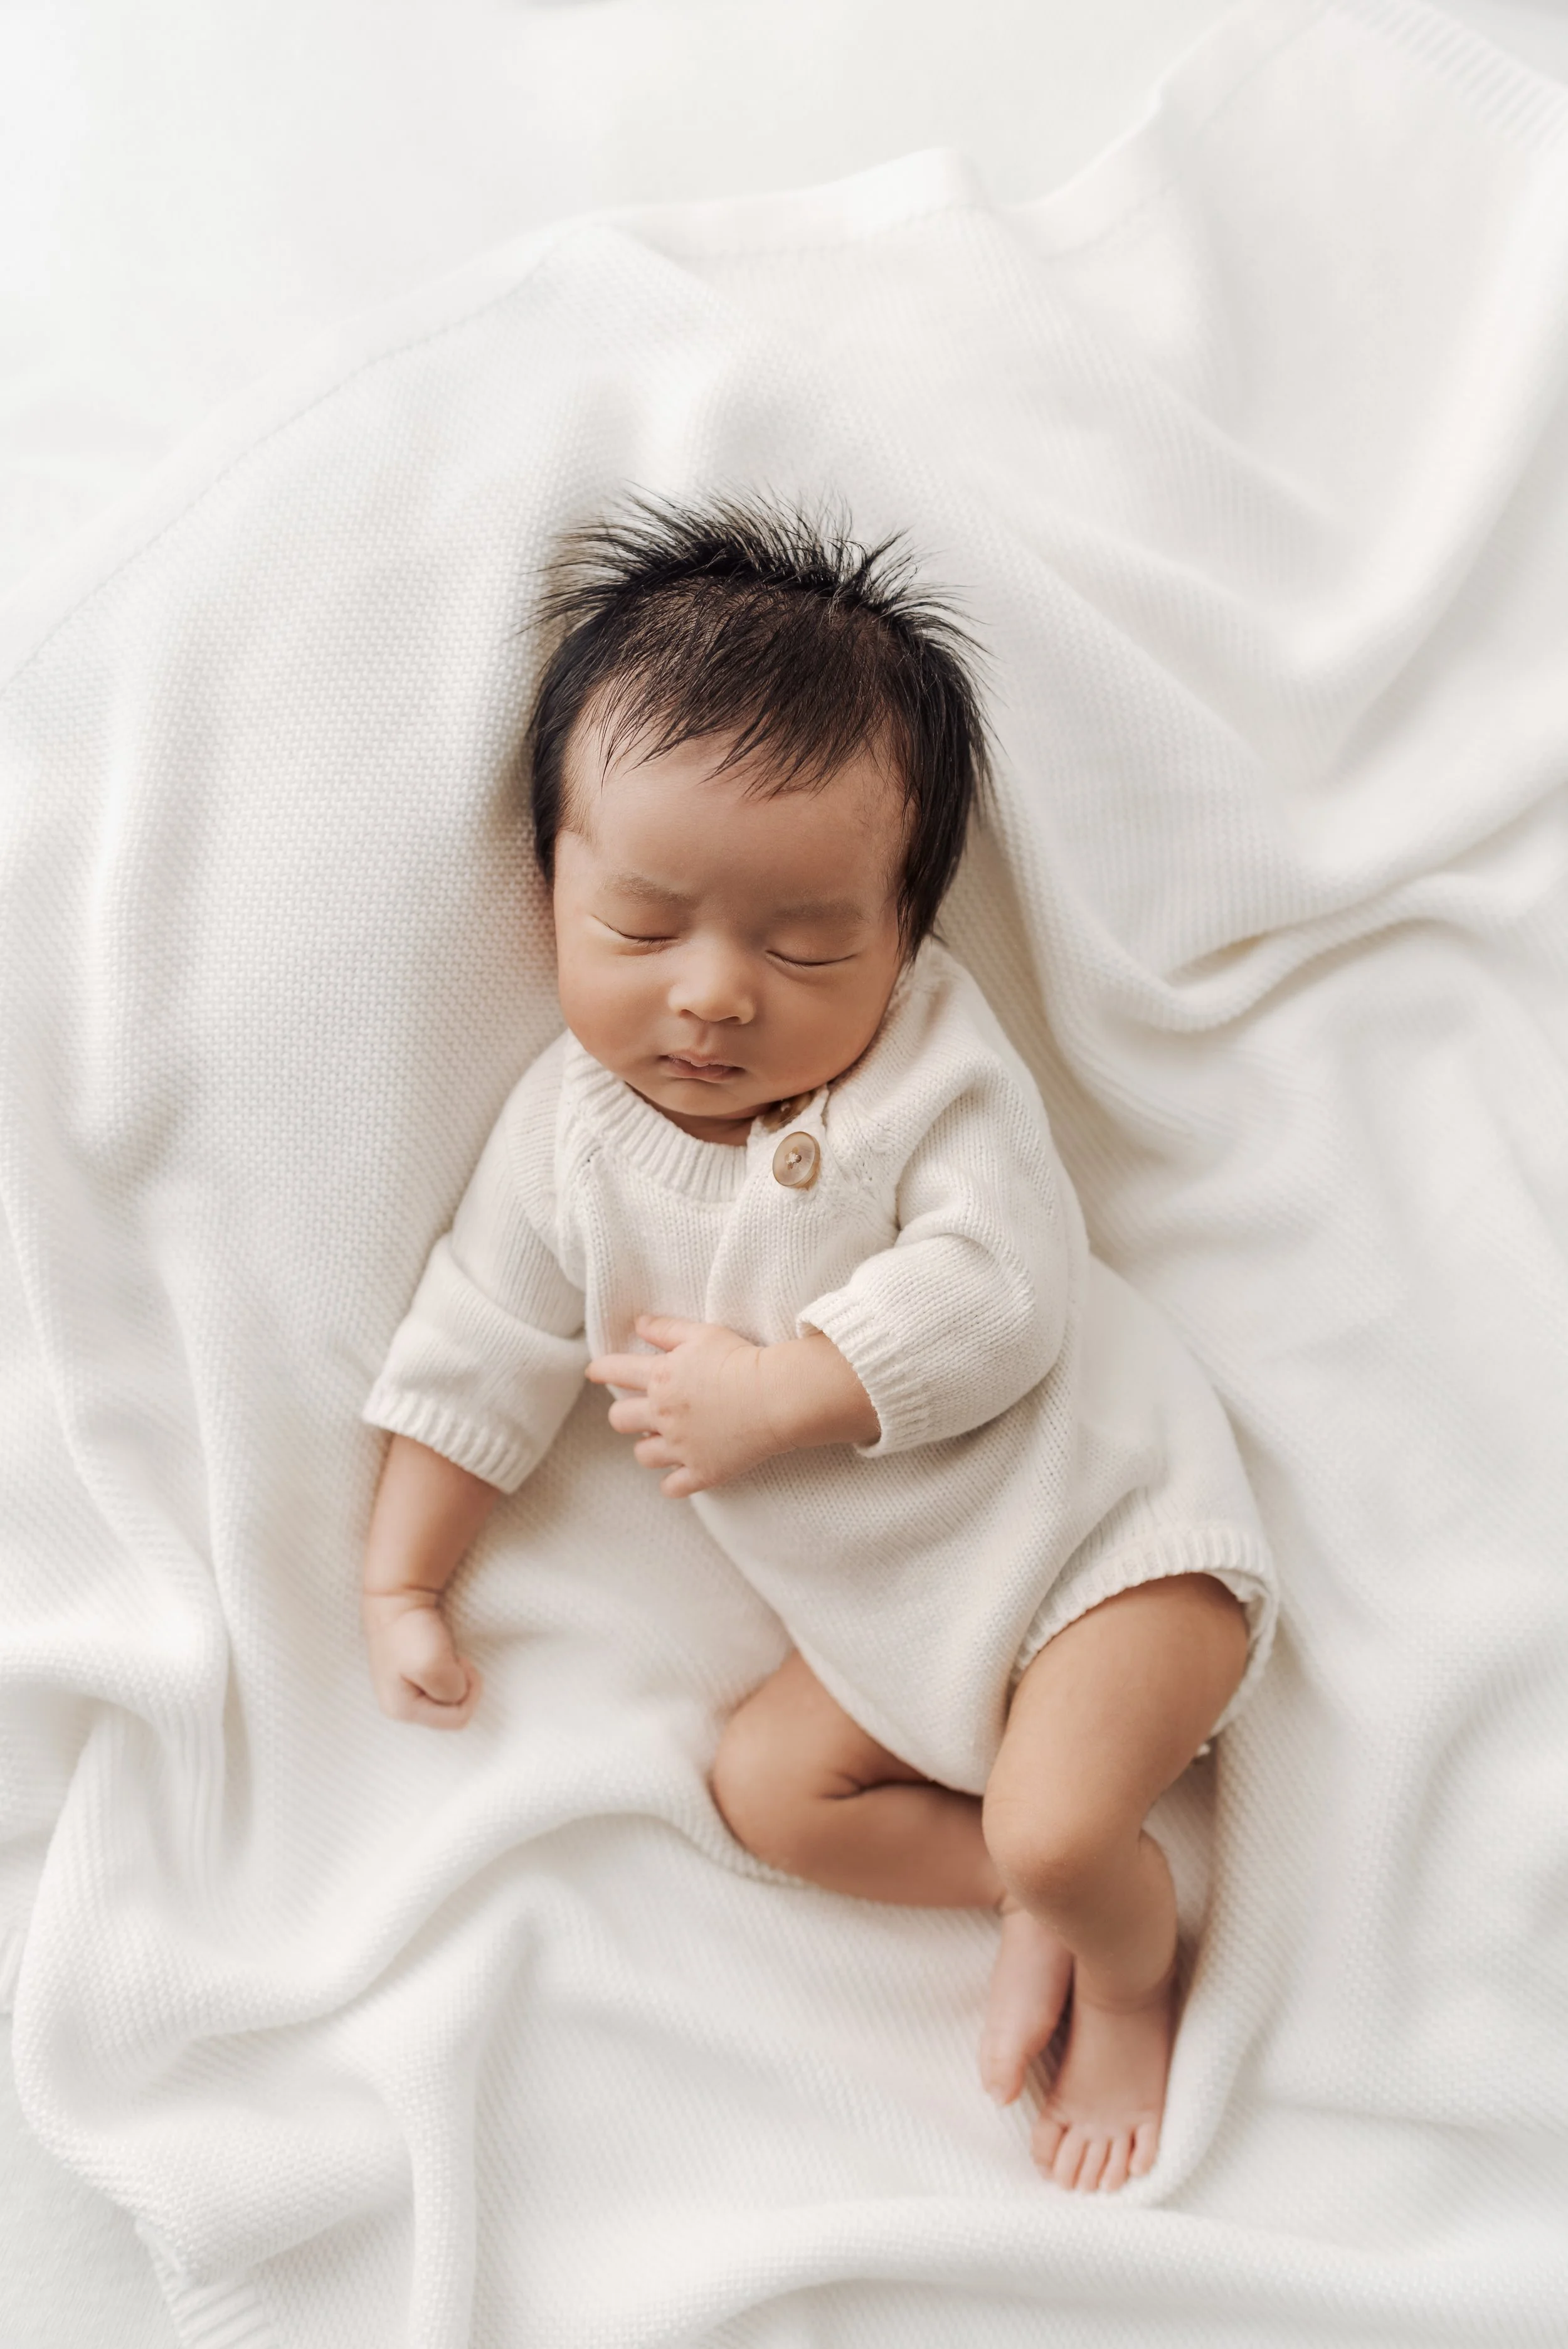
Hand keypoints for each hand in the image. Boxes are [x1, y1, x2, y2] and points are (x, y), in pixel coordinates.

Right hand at [363, 1589, 483, 1728]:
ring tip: (444, 1652)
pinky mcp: (411, 1676)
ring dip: (454, 1674)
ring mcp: (405, 1691)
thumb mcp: (434, 1666)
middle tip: (455, 1657)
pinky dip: (448, 1668)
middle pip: (452, 1710)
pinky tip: (439, 1652)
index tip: (462, 1662)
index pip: (457, 1719)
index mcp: (403, 1710)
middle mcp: (401, 1706)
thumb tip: (457, 1694)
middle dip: (461, 1684)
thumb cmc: (411, 1630)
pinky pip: (441, 1683)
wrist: (396, 1598)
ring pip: (448, 1696)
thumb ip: (452, 1690)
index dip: (469, 1692)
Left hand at [586, 1314, 878, 1495]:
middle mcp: (663, 1414)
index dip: (600, 1370)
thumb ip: (666, 1329)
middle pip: (619, 1419)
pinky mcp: (702, 1472)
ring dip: (649, 1447)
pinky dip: (673, 1482)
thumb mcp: (702, 1334)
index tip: (594, 1372)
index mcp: (660, 1377)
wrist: (777, 1397)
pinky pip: (672, 1487)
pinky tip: (680, 1472)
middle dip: (625, 1414)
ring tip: (665, 1440)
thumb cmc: (742, 1359)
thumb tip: (638, 1324)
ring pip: (642, 1456)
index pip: (613, 1371)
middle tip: (640, 1412)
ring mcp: (681, 1447)